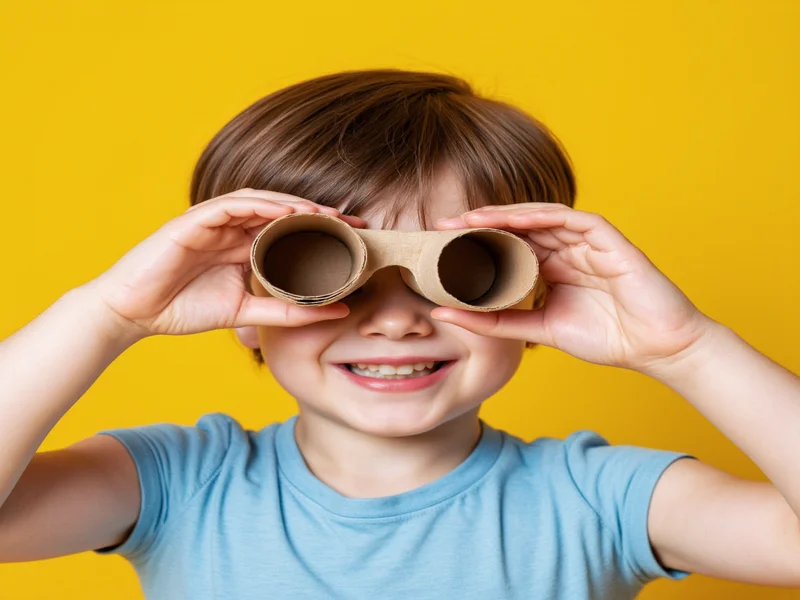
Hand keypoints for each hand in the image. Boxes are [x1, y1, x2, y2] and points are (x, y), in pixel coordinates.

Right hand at [86, 189, 364, 338]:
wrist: (133, 313)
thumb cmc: (184, 309)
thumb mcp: (247, 313)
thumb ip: (289, 311)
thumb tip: (338, 311)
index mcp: (243, 248)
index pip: (289, 232)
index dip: (322, 232)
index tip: (355, 238)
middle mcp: (232, 230)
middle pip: (282, 213)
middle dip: (318, 214)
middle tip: (353, 220)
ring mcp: (213, 222)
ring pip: (261, 203)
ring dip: (293, 205)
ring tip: (325, 213)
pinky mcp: (194, 220)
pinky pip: (232, 205)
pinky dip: (262, 205)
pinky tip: (287, 211)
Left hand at [432, 203, 715, 372]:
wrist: (655, 349)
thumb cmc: (606, 338)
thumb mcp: (538, 329)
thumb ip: (495, 321)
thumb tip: (444, 313)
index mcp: (550, 268)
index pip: (507, 247)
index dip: (474, 244)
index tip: (439, 248)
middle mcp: (565, 249)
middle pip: (516, 228)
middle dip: (480, 225)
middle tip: (443, 227)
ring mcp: (586, 241)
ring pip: (538, 218)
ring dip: (503, 216)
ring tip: (469, 220)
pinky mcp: (607, 238)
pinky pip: (570, 218)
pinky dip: (540, 216)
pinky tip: (511, 219)